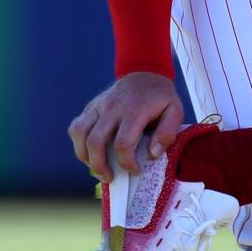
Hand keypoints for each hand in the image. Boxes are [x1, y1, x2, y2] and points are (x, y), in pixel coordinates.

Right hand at [67, 72, 182, 180]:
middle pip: (95, 142)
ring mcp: (98, 106)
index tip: (135, 170)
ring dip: (84, 156)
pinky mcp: (91, 107)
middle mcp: (112, 108)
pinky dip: (79, 143)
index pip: (122, 143)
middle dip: (99, 165)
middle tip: (109, 177)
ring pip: (79, 133)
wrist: (145, 73)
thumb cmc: (160, 97)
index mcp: (134, 111)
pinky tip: (90, 152)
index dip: (126, 163)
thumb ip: (167, 134)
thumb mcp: (175, 111)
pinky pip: (76, 126)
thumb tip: (152, 154)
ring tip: (96, 167)